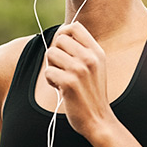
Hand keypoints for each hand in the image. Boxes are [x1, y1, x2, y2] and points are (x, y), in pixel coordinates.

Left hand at [43, 22, 113, 138]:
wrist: (98, 119)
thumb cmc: (92, 93)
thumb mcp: (96, 67)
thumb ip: (83, 49)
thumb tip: (61, 32)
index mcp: (97, 52)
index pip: (75, 27)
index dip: (64, 33)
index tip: (64, 49)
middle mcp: (90, 58)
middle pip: (59, 39)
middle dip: (56, 53)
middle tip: (63, 68)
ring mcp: (80, 70)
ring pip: (51, 54)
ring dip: (52, 67)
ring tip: (63, 79)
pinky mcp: (69, 83)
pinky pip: (48, 71)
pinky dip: (51, 81)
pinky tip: (61, 88)